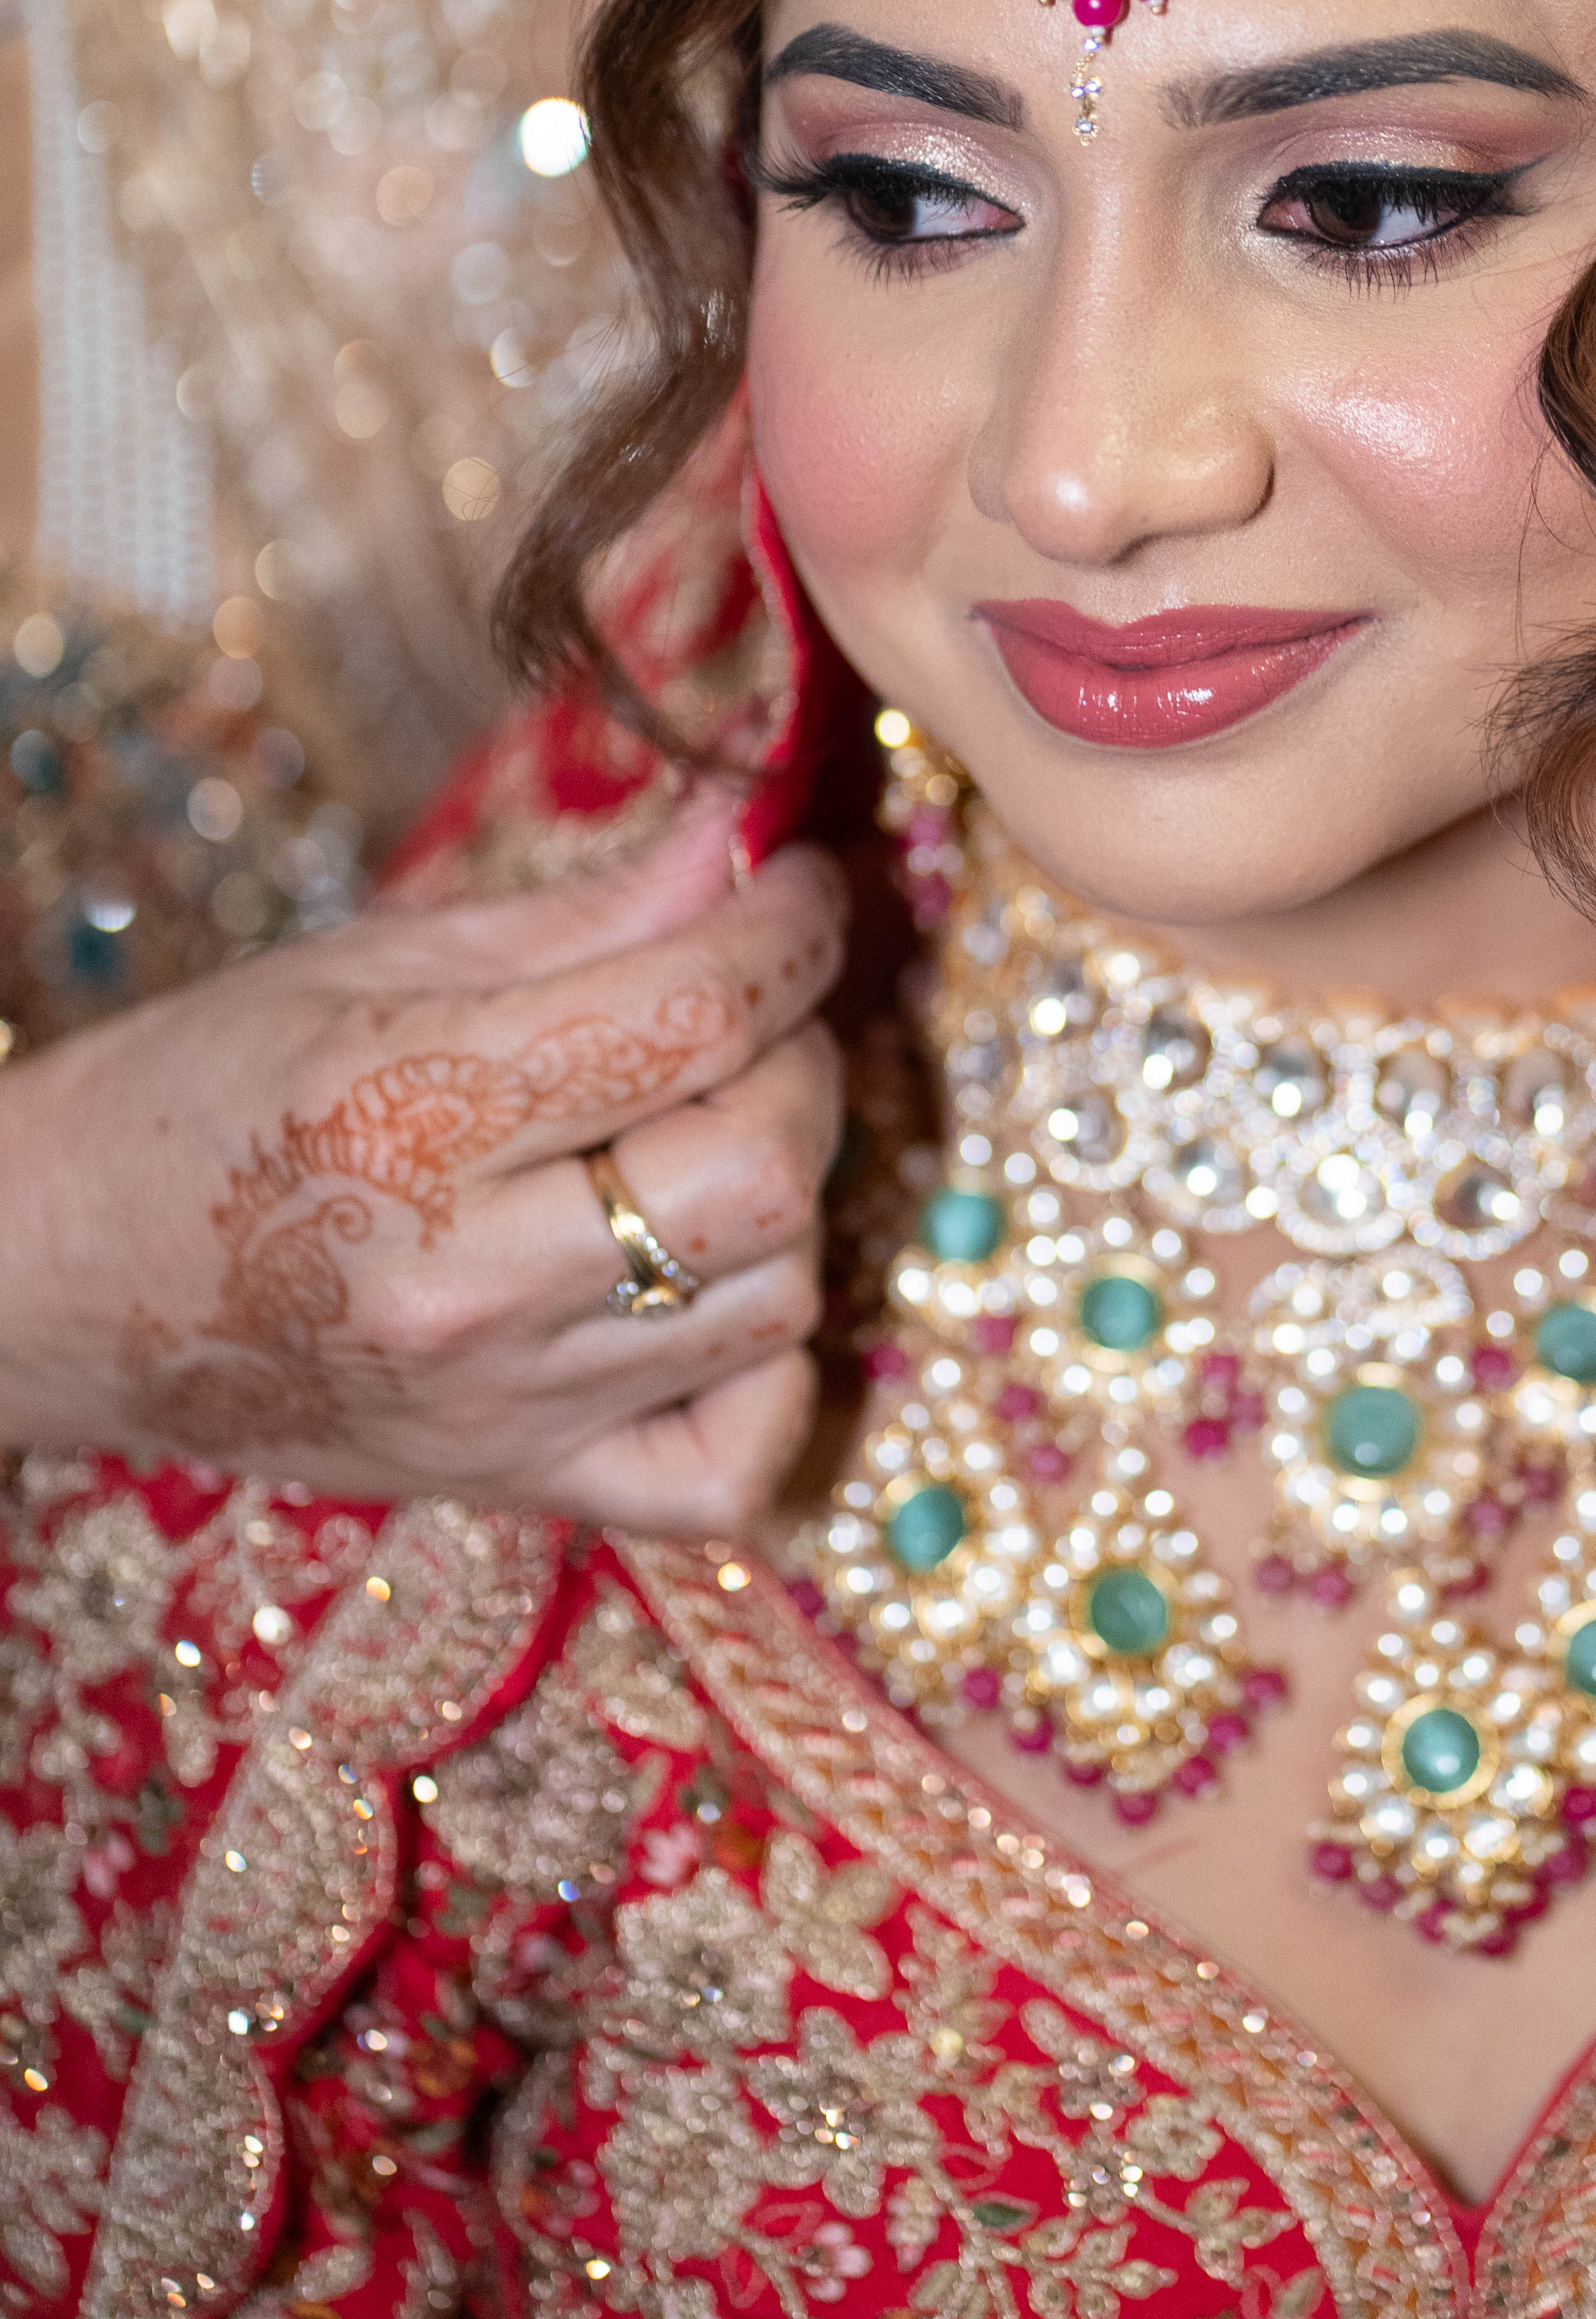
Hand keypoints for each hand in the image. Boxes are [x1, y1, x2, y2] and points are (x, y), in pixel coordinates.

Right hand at [3, 791, 846, 1532]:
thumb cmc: (203, 1093)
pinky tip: (705, 1293)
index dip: (790, 928)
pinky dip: (768, 1375)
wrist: (54, 1286)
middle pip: (765, 1170)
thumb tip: (750, 833)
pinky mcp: (524, 1485)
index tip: (798, 888)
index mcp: (408, 1109)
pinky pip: (737, 1465)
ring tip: (704, 1134)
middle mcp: (468, 1279)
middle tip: (747, 1014)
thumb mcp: (376, 959)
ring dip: (786, 1195)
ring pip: (779, 1299)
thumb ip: (592, 910)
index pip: (695, 1014)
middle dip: (799, 1058)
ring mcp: (506, 1404)